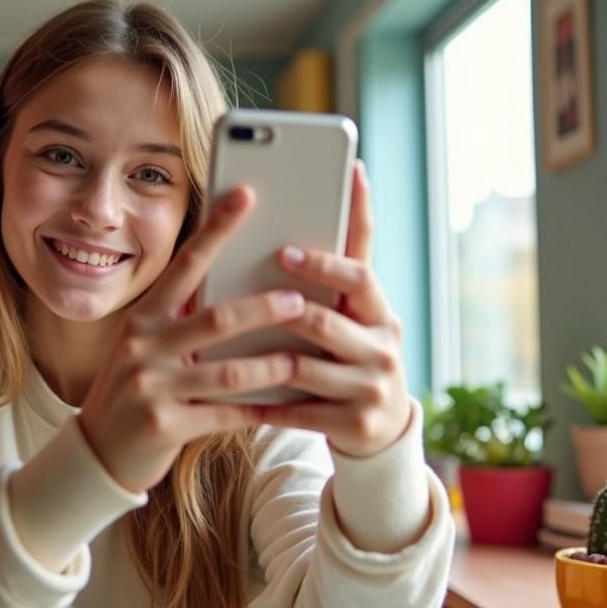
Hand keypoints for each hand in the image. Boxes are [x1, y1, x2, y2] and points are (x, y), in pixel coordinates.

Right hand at [77, 186, 307, 492]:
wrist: (98, 451)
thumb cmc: (135, 391)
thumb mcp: (147, 348)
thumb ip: (182, 321)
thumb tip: (241, 291)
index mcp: (143, 317)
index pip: (185, 265)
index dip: (217, 229)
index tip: (245, 197)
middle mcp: (143, 346)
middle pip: (214, 319)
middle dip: (262, 309)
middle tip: (300, 300)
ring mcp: (151, 387)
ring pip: (226, 372)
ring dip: (269, 365)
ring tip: (300, 360)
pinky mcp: (164, 425)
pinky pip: (224, 415)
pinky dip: (256, 411)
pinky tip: (283, 408)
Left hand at [259, 160, 411, 456]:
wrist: (382, 427)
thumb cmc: (355, 353)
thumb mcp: (359, 316)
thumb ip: (342, 269)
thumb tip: (349, 180)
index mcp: (382, 314)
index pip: (361, 278)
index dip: (322, 264)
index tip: (284, 251)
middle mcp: (384, 350)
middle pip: (325, 324)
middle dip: (283, 311)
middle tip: (244, 298)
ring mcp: (371, 390)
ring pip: (305, 368)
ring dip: (263, 357)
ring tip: (222, 346)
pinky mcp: (354, 424)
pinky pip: (297, 410)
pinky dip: (264, 402)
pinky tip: (231, 394)